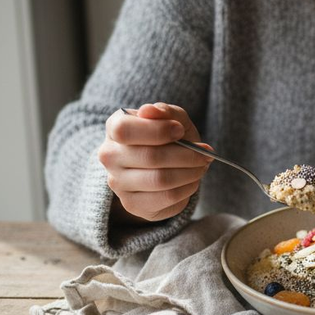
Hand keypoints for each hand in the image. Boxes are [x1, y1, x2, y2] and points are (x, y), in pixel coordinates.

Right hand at [98, 102, 212, 222]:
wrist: (165, 167)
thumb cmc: (168, 138)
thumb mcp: (172, 119)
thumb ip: (165, 112)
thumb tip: (149, 110)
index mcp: (114, 128)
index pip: (125, 130)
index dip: (158, 130)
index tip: (180, 130)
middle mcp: (109, 156)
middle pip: (150, 157)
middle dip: (186, 155)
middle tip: (205, 153)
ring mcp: (118, 182)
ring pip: (160, 180)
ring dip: (190, 172)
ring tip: (201, 166)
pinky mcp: (132, 203)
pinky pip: (166, 197)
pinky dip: (187, 188)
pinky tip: (192, 180)